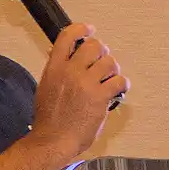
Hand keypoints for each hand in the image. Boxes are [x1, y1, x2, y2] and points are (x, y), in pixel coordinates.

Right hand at [30, 23, 128, 159]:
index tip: (89, 29)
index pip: (67, 36)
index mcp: (54, 68)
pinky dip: (122, 84)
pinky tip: (118, 90)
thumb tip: (64, 55)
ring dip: (113, 69)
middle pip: (94, 45)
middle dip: (102, 51)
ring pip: (110, 62)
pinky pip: (119, 81)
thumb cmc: (49, 119)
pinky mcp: (100, 96)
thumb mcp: (45, 87)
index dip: (81, 29)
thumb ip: (56, 69)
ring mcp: (86, 83)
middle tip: (103, 61)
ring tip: (110, 78)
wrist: (53, 140)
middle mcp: (71, 72)